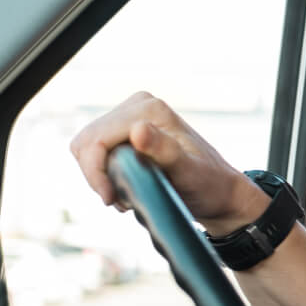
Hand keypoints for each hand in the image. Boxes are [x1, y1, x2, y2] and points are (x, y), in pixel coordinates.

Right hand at [68, 92, 266, 234]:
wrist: (219, 192)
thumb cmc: (208, 185)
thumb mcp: (188, 172)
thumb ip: (164, 151)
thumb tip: (137, 129)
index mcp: (149, 109)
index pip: (96, 139)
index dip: (95, 172)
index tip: (110, 199)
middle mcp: (138, 105)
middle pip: (87, 142)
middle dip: (97, 175)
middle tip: (119, 200)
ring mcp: (131, 116)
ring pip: (87, 147)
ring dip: (99, 176)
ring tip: (126, 196)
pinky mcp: (126, 130)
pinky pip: (96, 151)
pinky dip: (103, 173)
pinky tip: (126, 187)